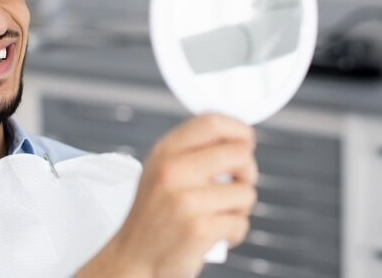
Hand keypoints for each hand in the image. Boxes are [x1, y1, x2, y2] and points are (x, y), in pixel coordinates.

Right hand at [78, 113, 258, 277]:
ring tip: (217, 216)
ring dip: (240, 209)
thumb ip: (191, 153)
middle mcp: (173, 172)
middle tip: (236, 186)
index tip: (246, 143)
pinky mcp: (199, 229)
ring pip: (246, 192)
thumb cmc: (152, 220)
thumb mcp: (160, 173)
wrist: (134, 260)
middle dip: (248, 173)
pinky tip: (215, 236)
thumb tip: (236, 140)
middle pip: (240, 154)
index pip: (212, 122)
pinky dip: (234, 233)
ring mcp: (186, 200)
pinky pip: (240, 223)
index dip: (239, 130)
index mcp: (164, 153)